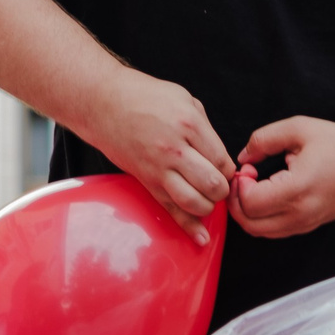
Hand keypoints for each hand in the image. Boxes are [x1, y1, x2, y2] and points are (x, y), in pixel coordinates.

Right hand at [83, 71, 233, 241]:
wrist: (105, 104)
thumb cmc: (144, 98)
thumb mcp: (185, 100)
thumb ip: (205, 129)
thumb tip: (221, 156)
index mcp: (189, 125)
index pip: (222, 160)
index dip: (230, 171)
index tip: (226, 171)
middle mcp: (175, 149)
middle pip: (213, 184)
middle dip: (222, 190)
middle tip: (219, 185)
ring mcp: (158, 168)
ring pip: (195, 202)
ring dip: (208, 206)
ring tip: (207, 198)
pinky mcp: (146, 181)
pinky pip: (170, 209)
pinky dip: (188, 226)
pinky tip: (200, 236)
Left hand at [231, 117, 334, 239]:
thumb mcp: (299, 129)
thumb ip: (264, 139)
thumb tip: (243, 157)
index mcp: (298, 189)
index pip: (250, 203)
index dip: (239, 186)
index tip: (248, 168)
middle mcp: (301, 214)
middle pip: (250, 224)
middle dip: (237, 201)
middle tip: (244, 179)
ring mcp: (306, 224)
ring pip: (260, 232)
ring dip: (248, 212)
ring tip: (255, 186)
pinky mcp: (309, 226)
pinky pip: (275, 231)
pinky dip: (262, 217)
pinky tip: (269, 193)